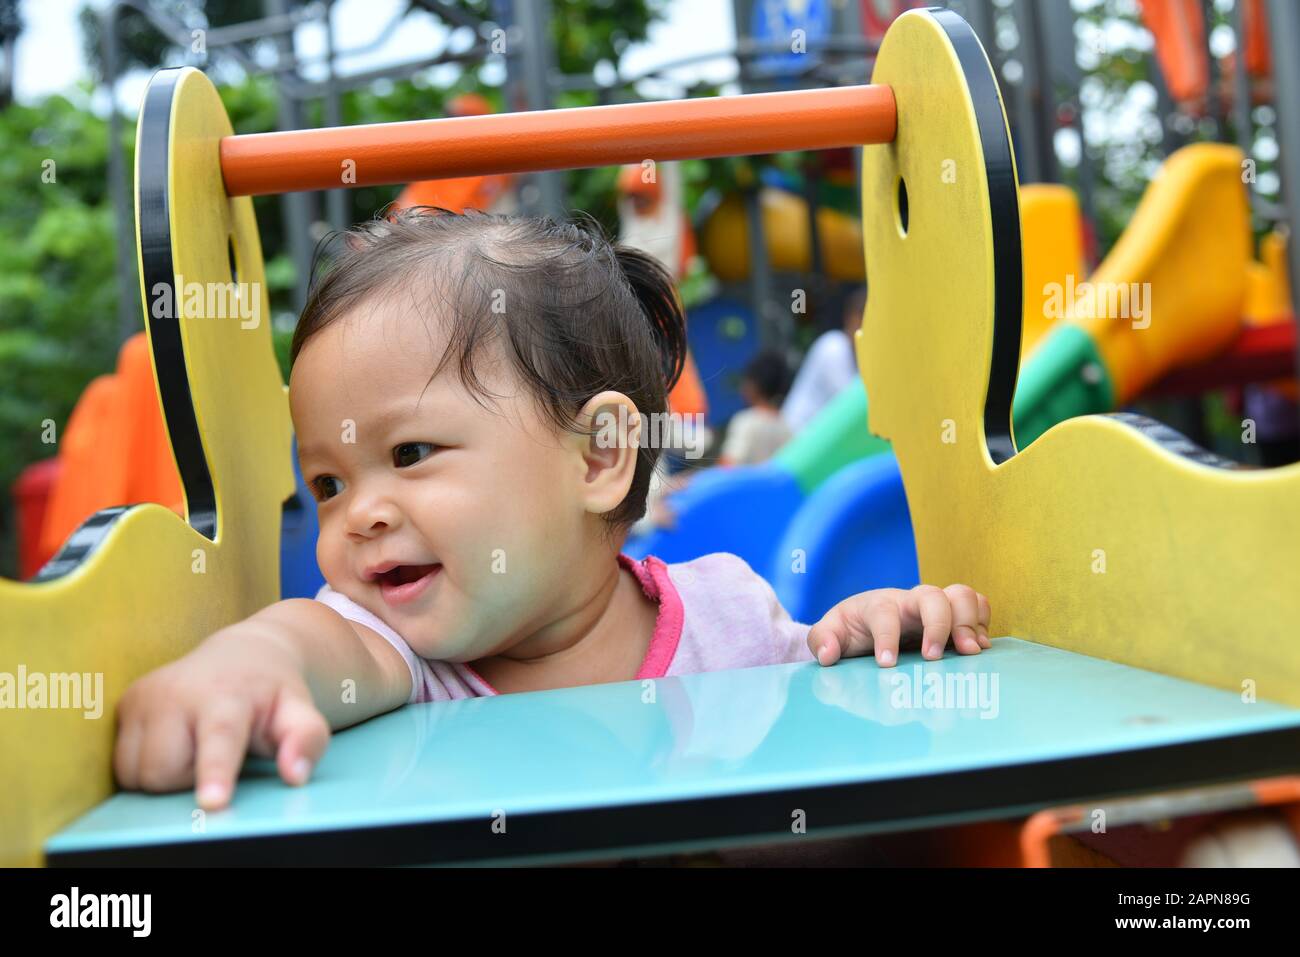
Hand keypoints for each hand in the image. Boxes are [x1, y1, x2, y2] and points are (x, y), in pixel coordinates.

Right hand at [114, 623, 330, 810]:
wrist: (243, 653)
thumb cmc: (273, 694)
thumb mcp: (301, 713)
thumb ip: (306, 740)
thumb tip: (296, 774)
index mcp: (227, 696)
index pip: (219, 739)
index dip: (214, 773)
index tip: (213, 802)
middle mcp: (177, 691)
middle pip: (164, 772)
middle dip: (188, 779)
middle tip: (217, 751)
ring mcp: (146, 695)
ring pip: (135, 774)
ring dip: (164, 774)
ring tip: (194, 745)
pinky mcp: (126, 701)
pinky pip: (121, 764)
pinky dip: (146, 765)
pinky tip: (173, 741)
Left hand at [807, 584, 990, 667]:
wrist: (868, 621)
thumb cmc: (851, 629)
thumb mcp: (830, 633)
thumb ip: (823, 641)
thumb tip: (828, 655)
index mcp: (878, 605)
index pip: (884, 612)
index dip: (886, 637)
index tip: (886, 664)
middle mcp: (910, 601)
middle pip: (932, 595)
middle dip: (938, 624)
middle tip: (934, 657)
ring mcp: (935, 605)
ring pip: (961, 594)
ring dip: (969, 621)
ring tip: (970, 652)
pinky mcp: (954, 614)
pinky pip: (979, 605)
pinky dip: (984, 622)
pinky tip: (978, 648)